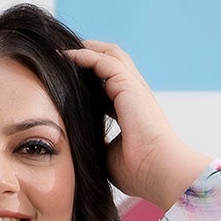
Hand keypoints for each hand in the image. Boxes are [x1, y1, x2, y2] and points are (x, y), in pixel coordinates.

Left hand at [62, 39, 214, 212]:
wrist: (158, 171)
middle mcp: (134, 95)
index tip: (68, 81)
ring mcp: (134, 88)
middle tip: (64, 56)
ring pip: (110, 55)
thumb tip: (78, 140)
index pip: (109, 86)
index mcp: (131, 110)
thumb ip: (95, 142)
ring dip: (86, 49)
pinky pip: (103, 61)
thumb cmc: (137, 171)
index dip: (90, 80)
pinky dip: (84, 55)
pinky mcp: (129, 85)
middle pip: (112, 63)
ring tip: (63, 51)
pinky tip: (66, 56)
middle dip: (90, 55)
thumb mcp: (107, 155)